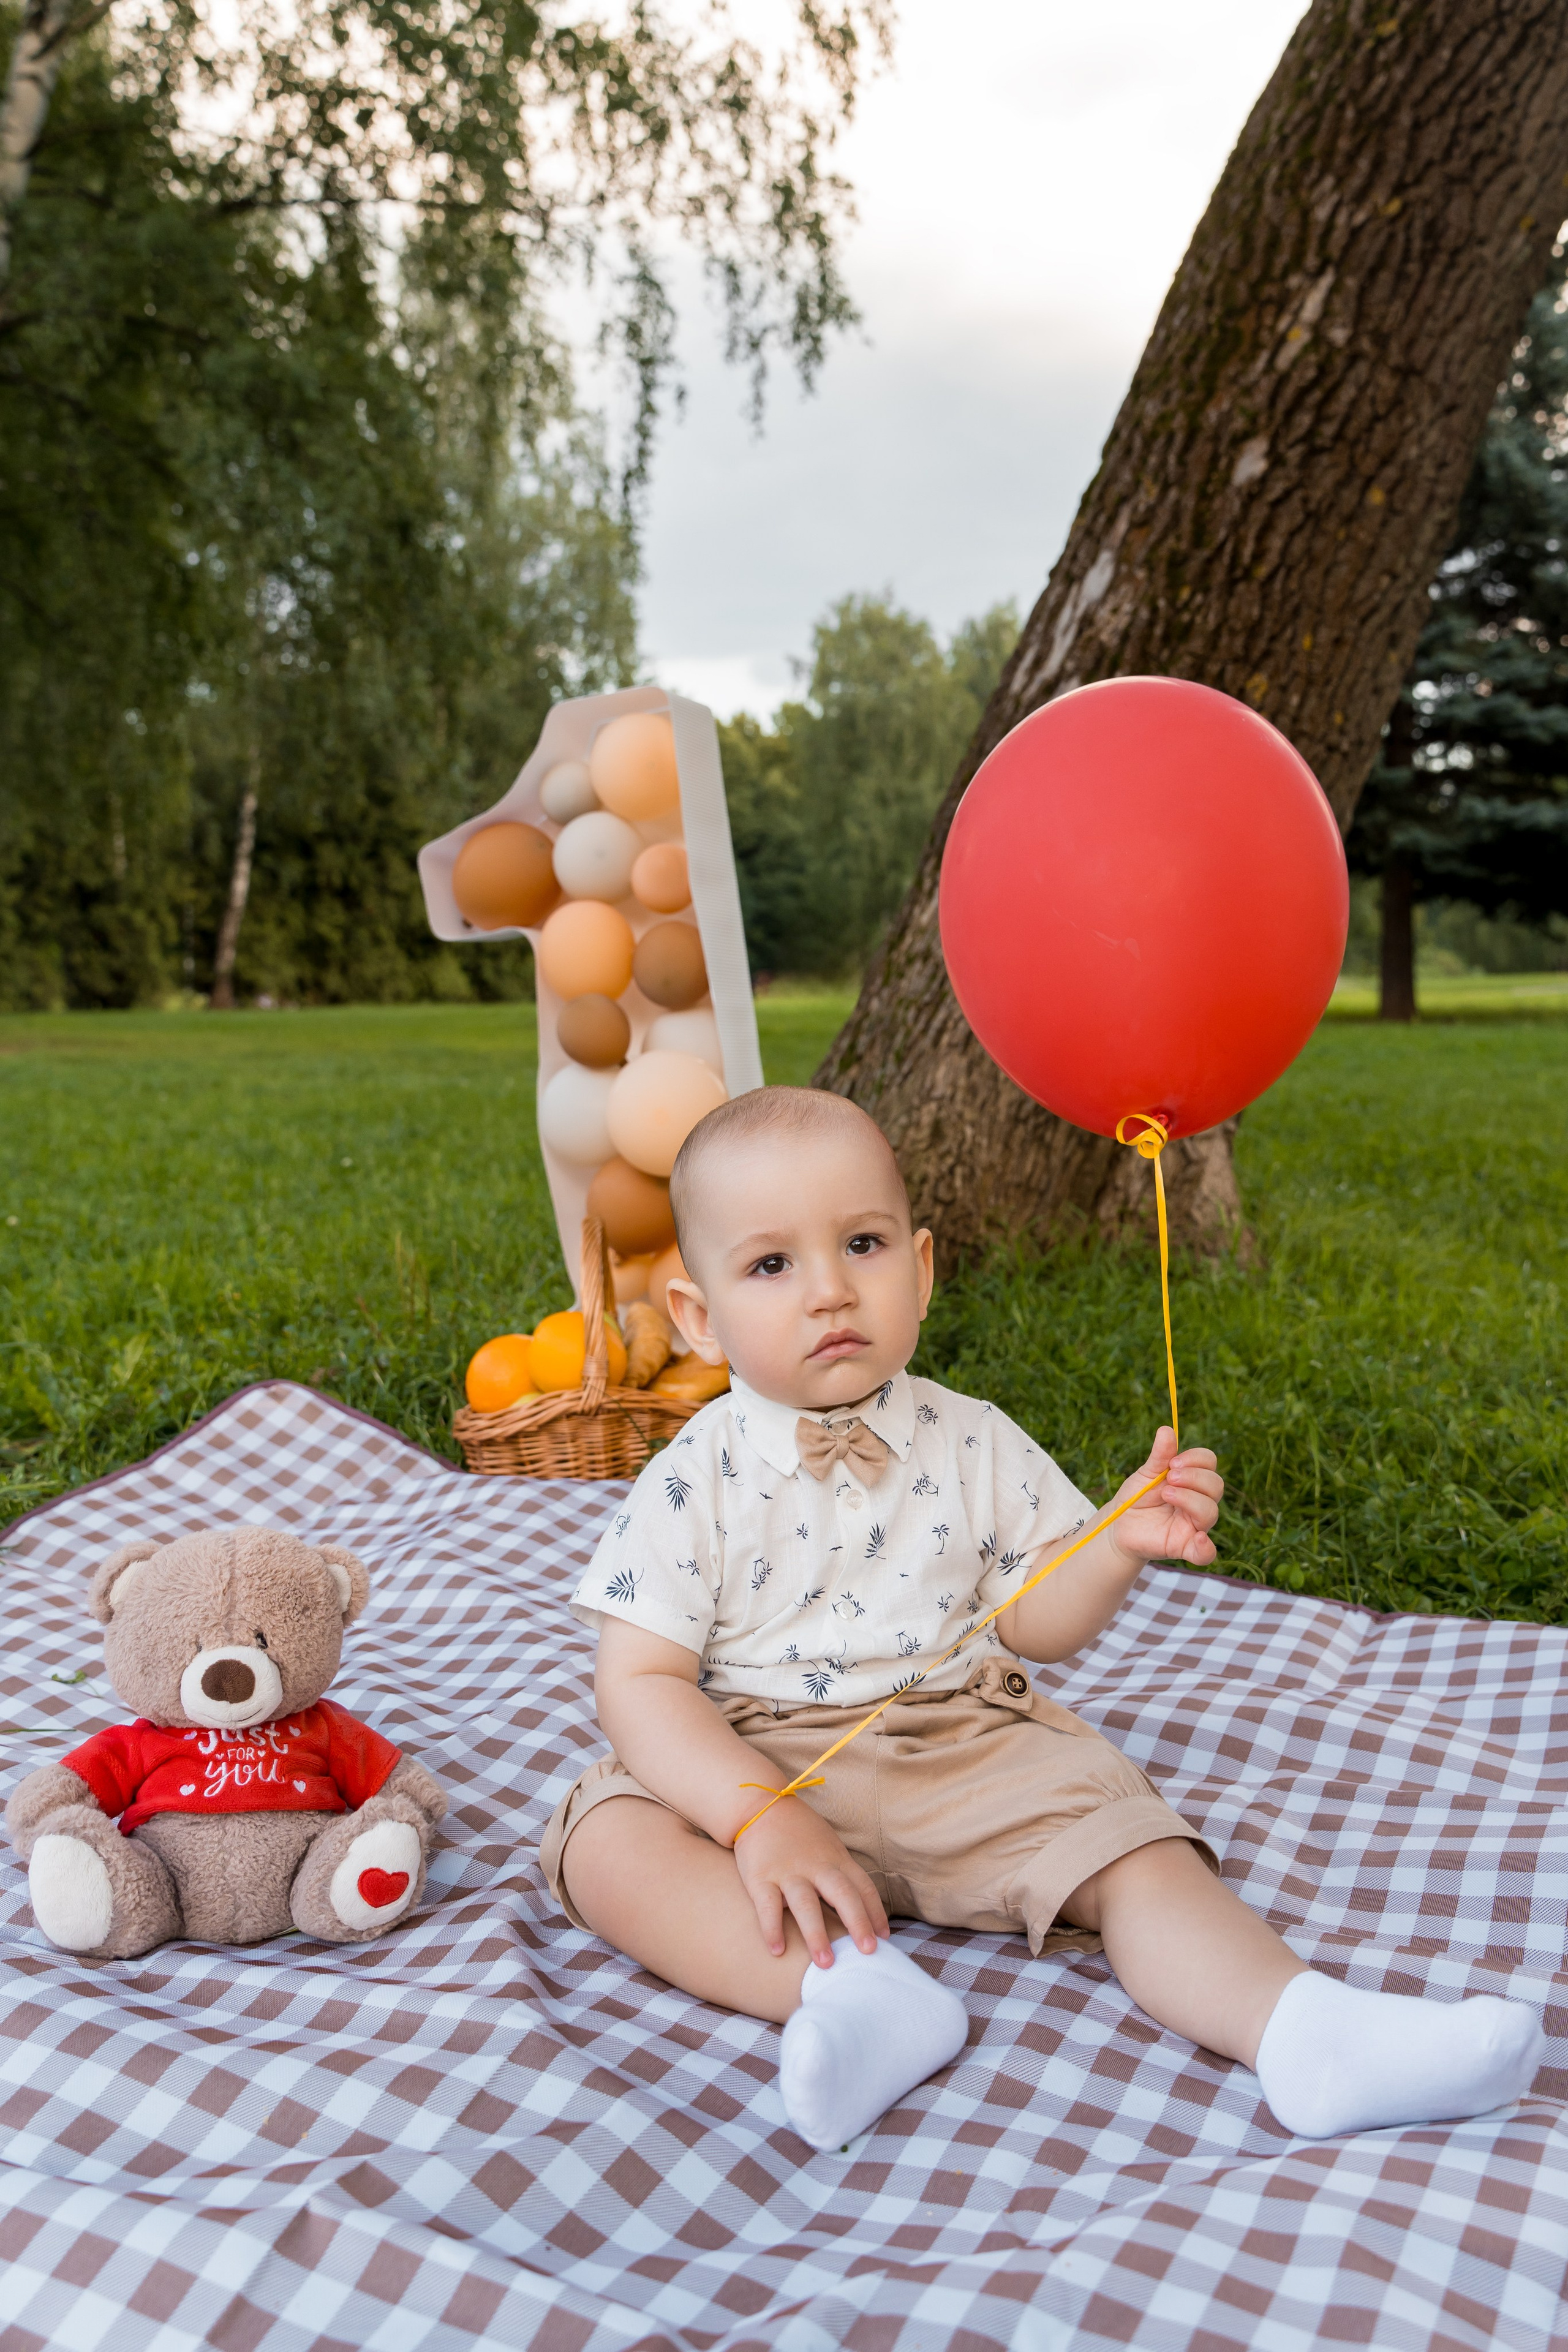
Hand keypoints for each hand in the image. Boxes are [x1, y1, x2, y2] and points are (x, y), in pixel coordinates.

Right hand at [733, 1794, 888, 1967]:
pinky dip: (772, 1929)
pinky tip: (777, 1951)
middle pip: (842, 1895)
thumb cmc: (799, 1833)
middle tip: (868, 1953)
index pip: (863, 1887)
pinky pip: (768, 1906)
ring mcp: (788, 1872)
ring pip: (806, 1904)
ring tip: (826, 1963)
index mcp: (836, 1859)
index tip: (884, 1940)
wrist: (759, 1806)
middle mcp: (816, 1866)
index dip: (876, 1914)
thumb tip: (863, 1910)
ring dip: (817, 1935)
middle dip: (857, 1924)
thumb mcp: (828, 1846)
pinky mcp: (761, 1877)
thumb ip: (842, 1874)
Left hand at [1107, 1427, 1222, 1567]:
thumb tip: (1167, 1430)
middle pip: (1216, 1485)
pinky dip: (1206, 1547)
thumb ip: (1159, 1456)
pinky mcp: (1185, 1547)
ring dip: (1190, 1499)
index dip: (1196, 1459)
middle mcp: (1198, 1501)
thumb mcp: (1146, 1474)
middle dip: (1195, 1477)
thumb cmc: (1137, 1497)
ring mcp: (1194, 1525)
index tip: (1173, 1461)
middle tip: (1170, 1478)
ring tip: (1167, 1494)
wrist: (1119, 1525)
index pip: (1209, 1463)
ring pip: (1211, 1511)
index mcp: (1192, 1480)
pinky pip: (1206, 1553)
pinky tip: (1199, 1537)